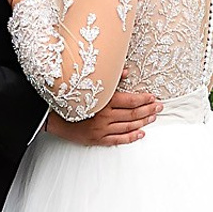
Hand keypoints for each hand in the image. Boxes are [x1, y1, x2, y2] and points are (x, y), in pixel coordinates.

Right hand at [44, 89, 158, 146]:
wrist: (52, 115)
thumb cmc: (70, 97)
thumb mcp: (89, 84)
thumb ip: (110, 78)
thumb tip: (127, 72)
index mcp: (102, 101)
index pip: (130, 100)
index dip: (144, 99)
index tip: (153, 97)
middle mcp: (103, 116)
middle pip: (132, 114)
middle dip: (148, 110)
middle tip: (160, 107)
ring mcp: (101, 129)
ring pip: (128, 126)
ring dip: (143, 122)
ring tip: (153, 117)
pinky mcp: (97, 139)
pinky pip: (118, 139)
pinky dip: (131, 137)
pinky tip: (141, 133)